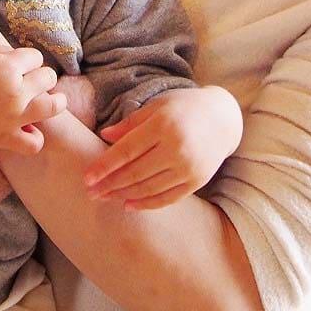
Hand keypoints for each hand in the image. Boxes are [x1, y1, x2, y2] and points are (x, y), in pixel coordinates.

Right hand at [0, 45, 67, 154]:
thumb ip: (6, 53)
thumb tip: (26, 59)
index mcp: (8, 67)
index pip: (37, 57)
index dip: (30, 60)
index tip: (21, 65)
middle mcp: (15, 92)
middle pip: (48, 78)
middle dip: (42, 76)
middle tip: (32, 81)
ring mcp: (12, 117)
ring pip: (53, 107)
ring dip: (55, 102)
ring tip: (50, 101)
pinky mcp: (4, 137)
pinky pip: (34, 143)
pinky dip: (35, 137)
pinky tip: (29, 128)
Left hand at [82, 86, 242, 209]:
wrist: (224, 118)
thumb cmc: (185, 107)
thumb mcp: (157, 106)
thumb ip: (131, 123)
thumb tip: (104, 136)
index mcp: (163, 125)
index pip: (127, 150)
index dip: (105, 166)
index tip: (86, 177)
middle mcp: (177, 147)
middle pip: (135, 172)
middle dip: (110, 184)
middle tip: (91, 193)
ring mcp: (188, 167)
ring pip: (149, 188)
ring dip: (124, 195)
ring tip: (106, 198)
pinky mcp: (197, 181)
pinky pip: (167, 198)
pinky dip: (147, 204)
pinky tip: (129, 204)